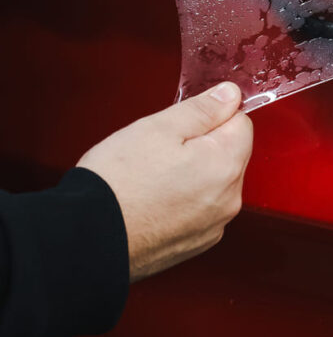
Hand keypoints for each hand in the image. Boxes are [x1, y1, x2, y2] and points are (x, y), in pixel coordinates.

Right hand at [76, 83, 252, 281]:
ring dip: (195, 174)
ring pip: (216, 183)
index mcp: (226, 164)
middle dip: (203, 145)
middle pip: (230, 154)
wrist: (88, 238)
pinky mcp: (198, 242)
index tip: (185, 123)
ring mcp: (215, 224)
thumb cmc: (118, 183)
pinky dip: (185, 201)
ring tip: (154, 177)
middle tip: (161, 151)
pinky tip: (155, 200)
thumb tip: (231, 95)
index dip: (212, 116)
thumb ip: (203, 109)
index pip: (241, 123)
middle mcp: (230, 198)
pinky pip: (201, 209)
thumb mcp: (158, 128)